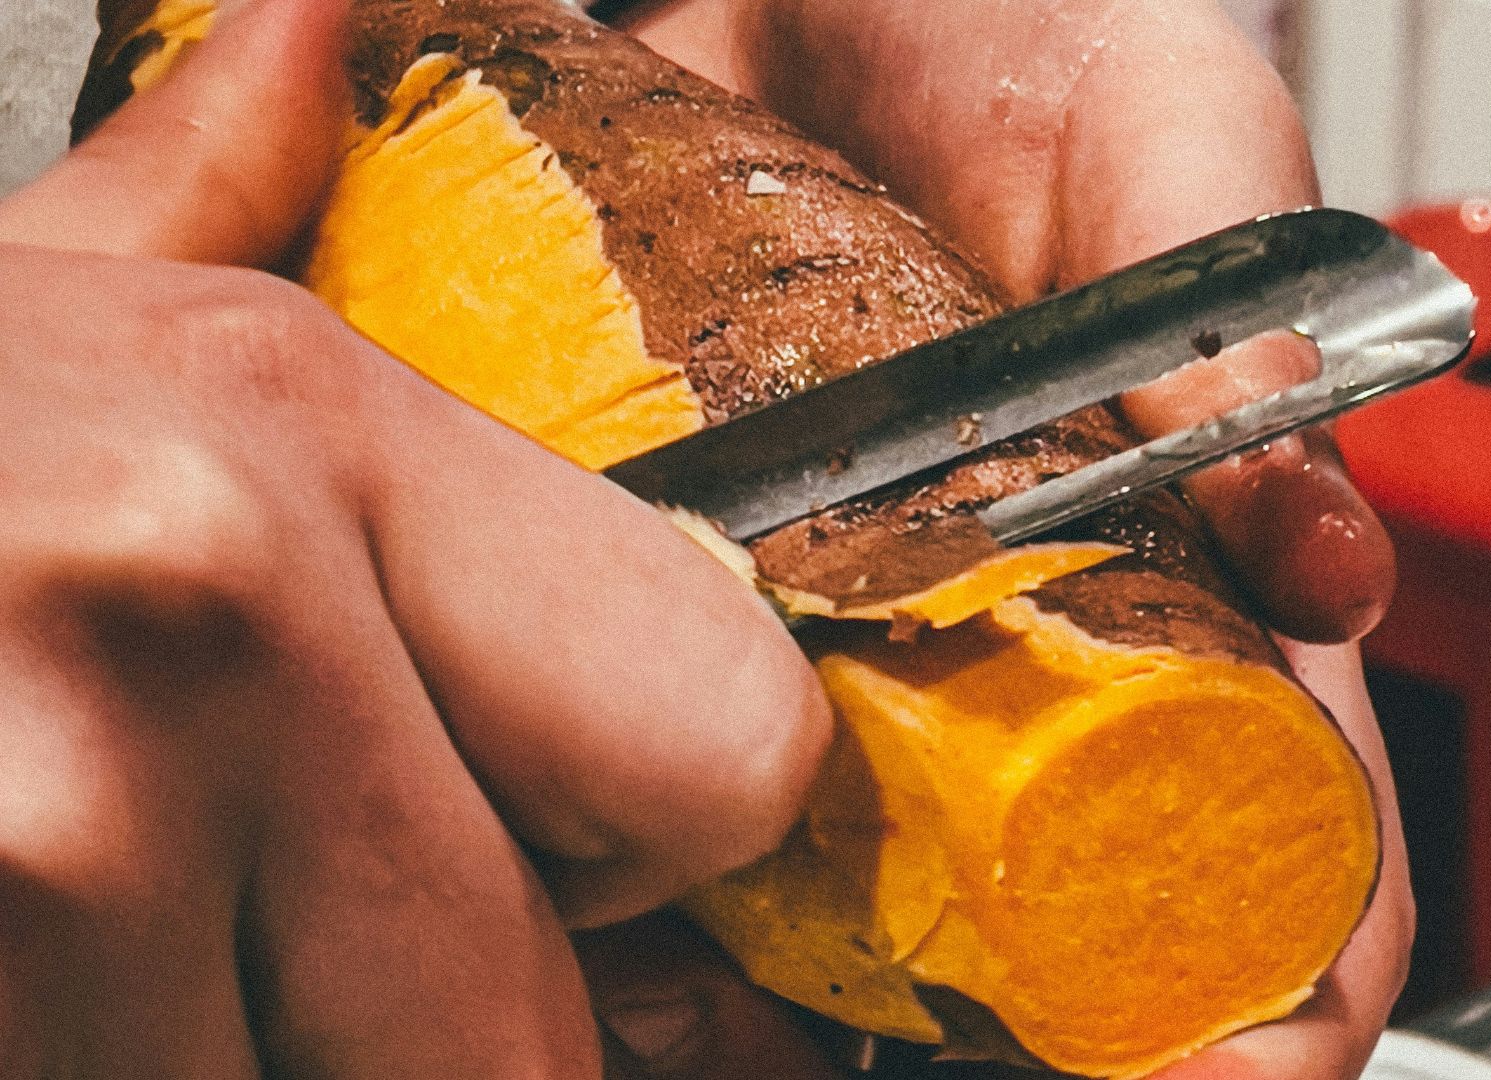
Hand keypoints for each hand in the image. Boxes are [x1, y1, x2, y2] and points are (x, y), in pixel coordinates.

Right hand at [0, 1, 829, 1074]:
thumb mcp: (12, 301)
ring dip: (236, 1057)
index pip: (726, 745)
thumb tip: (334, 24)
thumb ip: (209, 186)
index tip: (558, 828)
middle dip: (438, 1018)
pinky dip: (122, 1072)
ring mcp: (45, 850)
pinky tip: (51, 970)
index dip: (656, 828)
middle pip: (529, 1021)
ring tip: (100, 923)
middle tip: (276, 920)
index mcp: (297, 436)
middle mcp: (193, 626)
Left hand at [596, 2, 1414, 1076]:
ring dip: (832, 953)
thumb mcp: (1167, 129)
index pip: (1293, 806)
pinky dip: (667, 816)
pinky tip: (627, 862)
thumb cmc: (1024, 32)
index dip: (1290, 969)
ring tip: (751, 991)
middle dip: (1035, 1010)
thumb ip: (1243, 314)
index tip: (1239, 1075)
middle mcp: (1037, 609)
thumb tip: (1313, 547)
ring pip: (874, 852)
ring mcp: (870, 612)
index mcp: (1206, 542)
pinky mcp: (725, 580)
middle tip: (956, 1056)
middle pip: (1076, 879)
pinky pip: (689, 736)